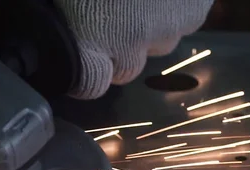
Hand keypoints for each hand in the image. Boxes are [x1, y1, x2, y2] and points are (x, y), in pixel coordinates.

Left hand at [54, 0, 213, 98]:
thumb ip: (57, 3)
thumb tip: (54, 10)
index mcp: (91, 35)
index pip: (91, 83)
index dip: (86, 72)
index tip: (82, 55)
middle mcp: (131, 43)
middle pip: (125, 69)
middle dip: (117, 49)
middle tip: (109, 12)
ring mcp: (168, 29)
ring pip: (157, 45)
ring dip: (146, 27)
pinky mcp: (195, 11)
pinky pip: (183, 21)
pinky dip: (173, 9)